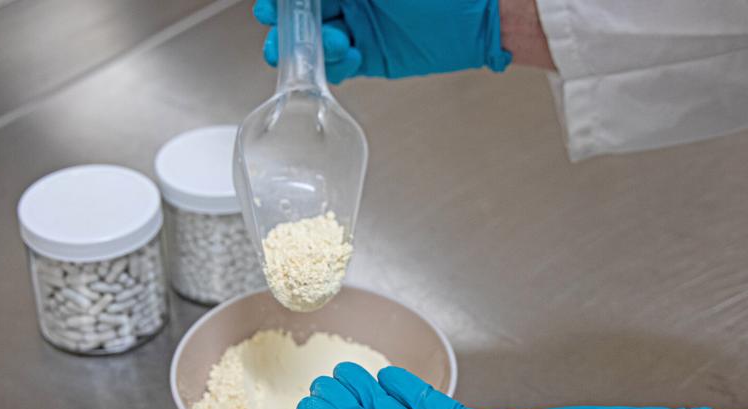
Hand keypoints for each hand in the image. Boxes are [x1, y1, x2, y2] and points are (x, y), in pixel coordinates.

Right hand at [253, 0, 511, 83]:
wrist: (479, 15)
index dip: (282, 1)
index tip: (267, 6)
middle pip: (303, 13)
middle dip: (286, 24)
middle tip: (279, 30)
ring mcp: (359, 27)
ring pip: (317, 39)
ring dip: (310, 45)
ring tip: (325, 42)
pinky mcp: (370, 57)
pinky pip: (339, 64)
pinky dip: (335, 64)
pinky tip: (344, 55)